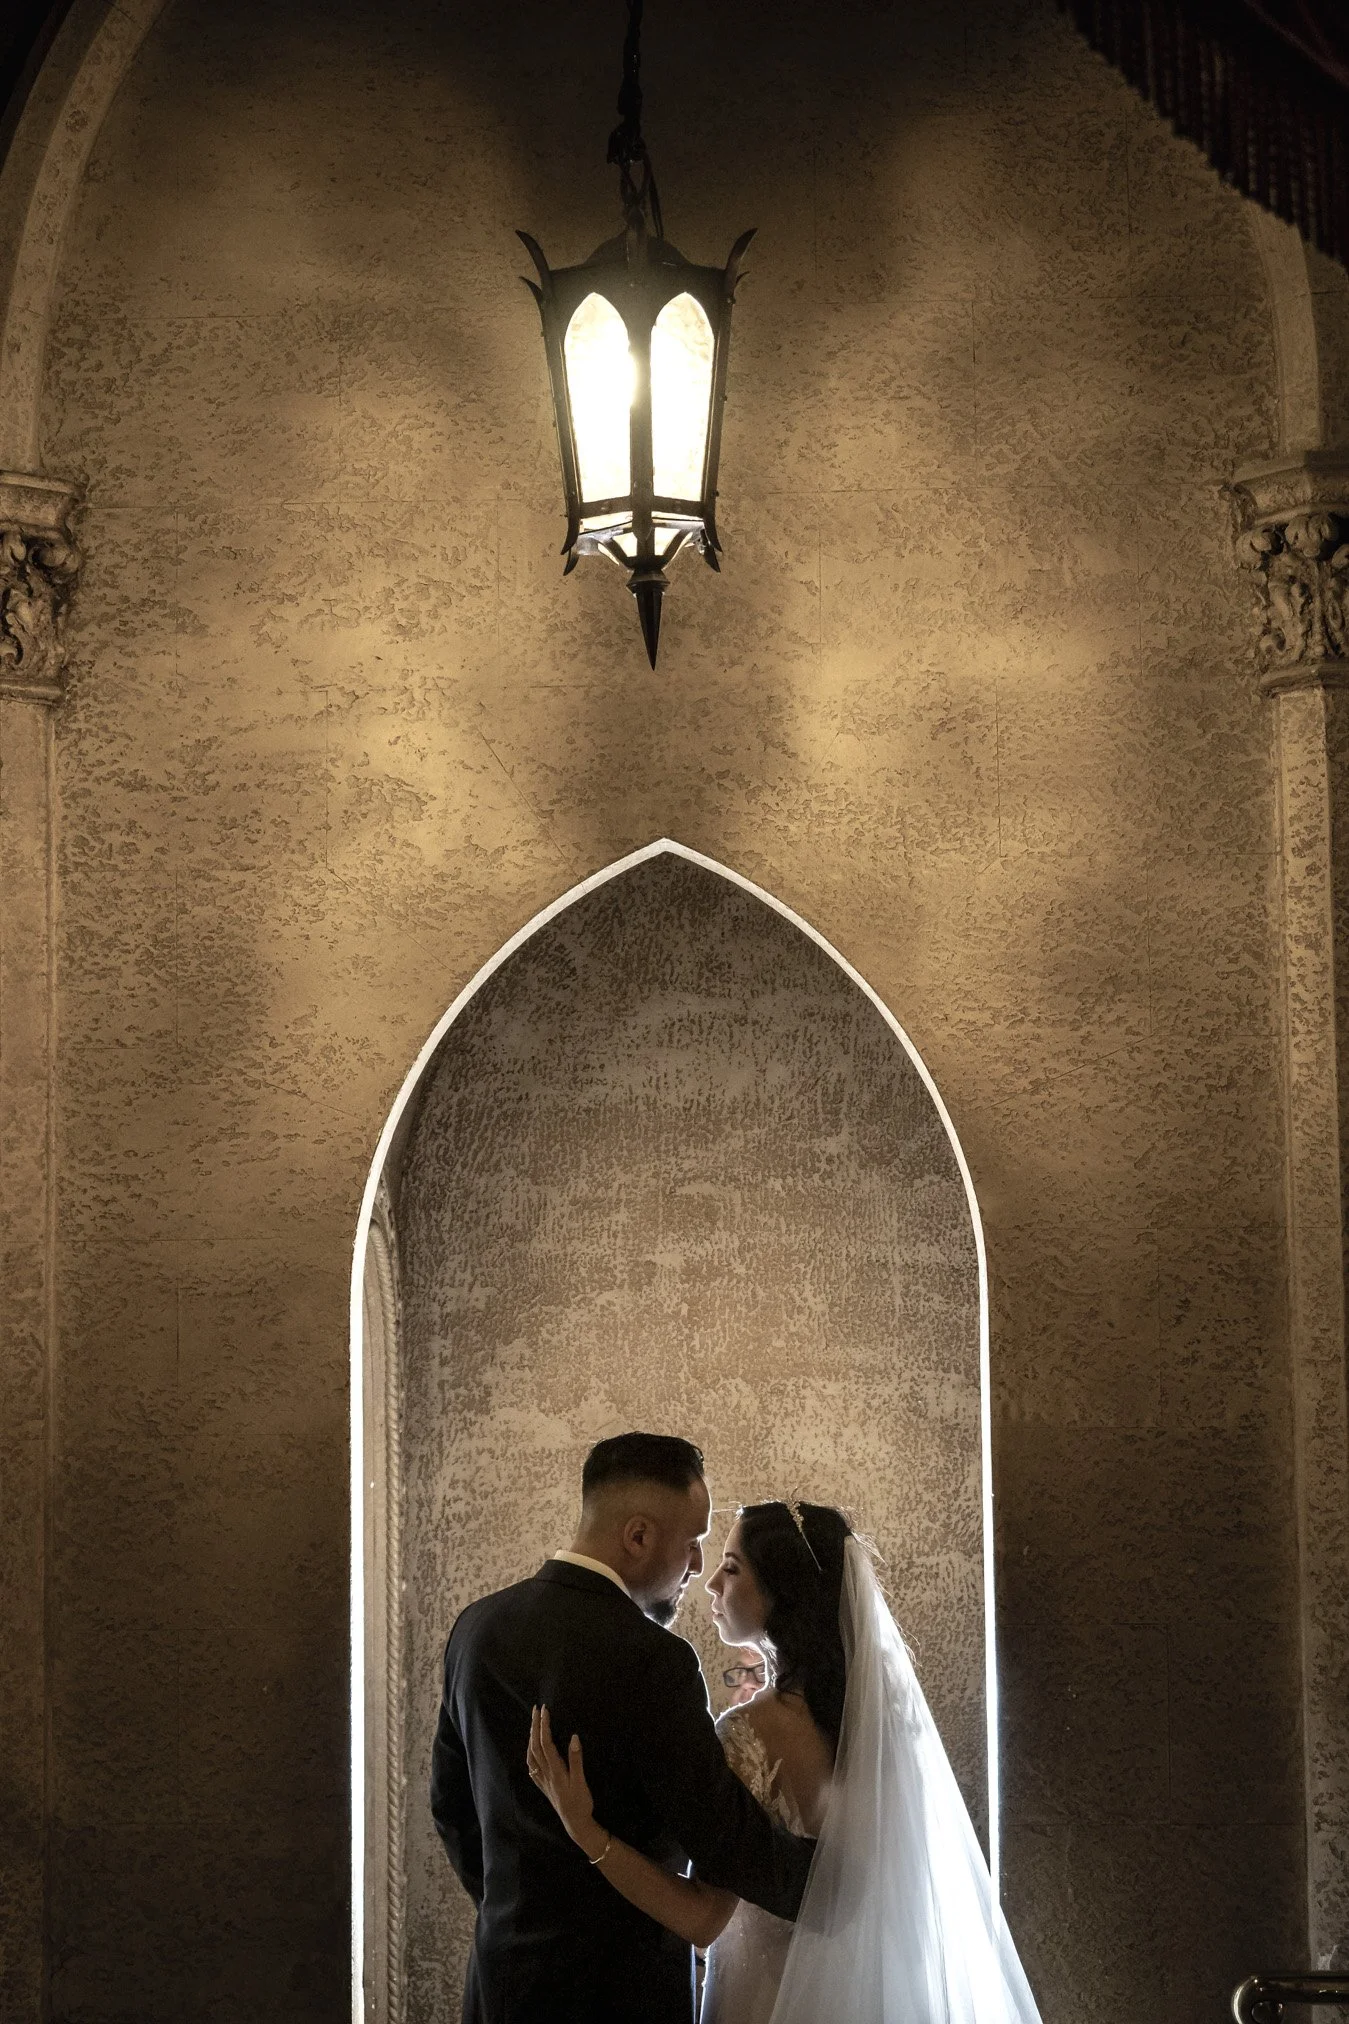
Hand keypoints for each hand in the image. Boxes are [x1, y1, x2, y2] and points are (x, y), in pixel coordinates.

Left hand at [527, 1705, 605, 1858]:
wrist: (575, 1824)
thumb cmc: (581, 1803)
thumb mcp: (581, 1782)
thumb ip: (576, 1760)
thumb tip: (573, 1737)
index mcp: (555, 1771)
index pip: (546, 1743)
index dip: (544, 1725)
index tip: (545, 1710)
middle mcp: (545, 1774)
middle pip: (535, 1746)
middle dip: (534, 1726)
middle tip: (536, 1709)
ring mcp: (542, 1780)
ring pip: (531, 1755)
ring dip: (530, 1738)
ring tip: (532, 1724)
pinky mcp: (543, 1786)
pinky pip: (531, 1766)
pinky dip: (529, 1753)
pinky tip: (531, 1750)